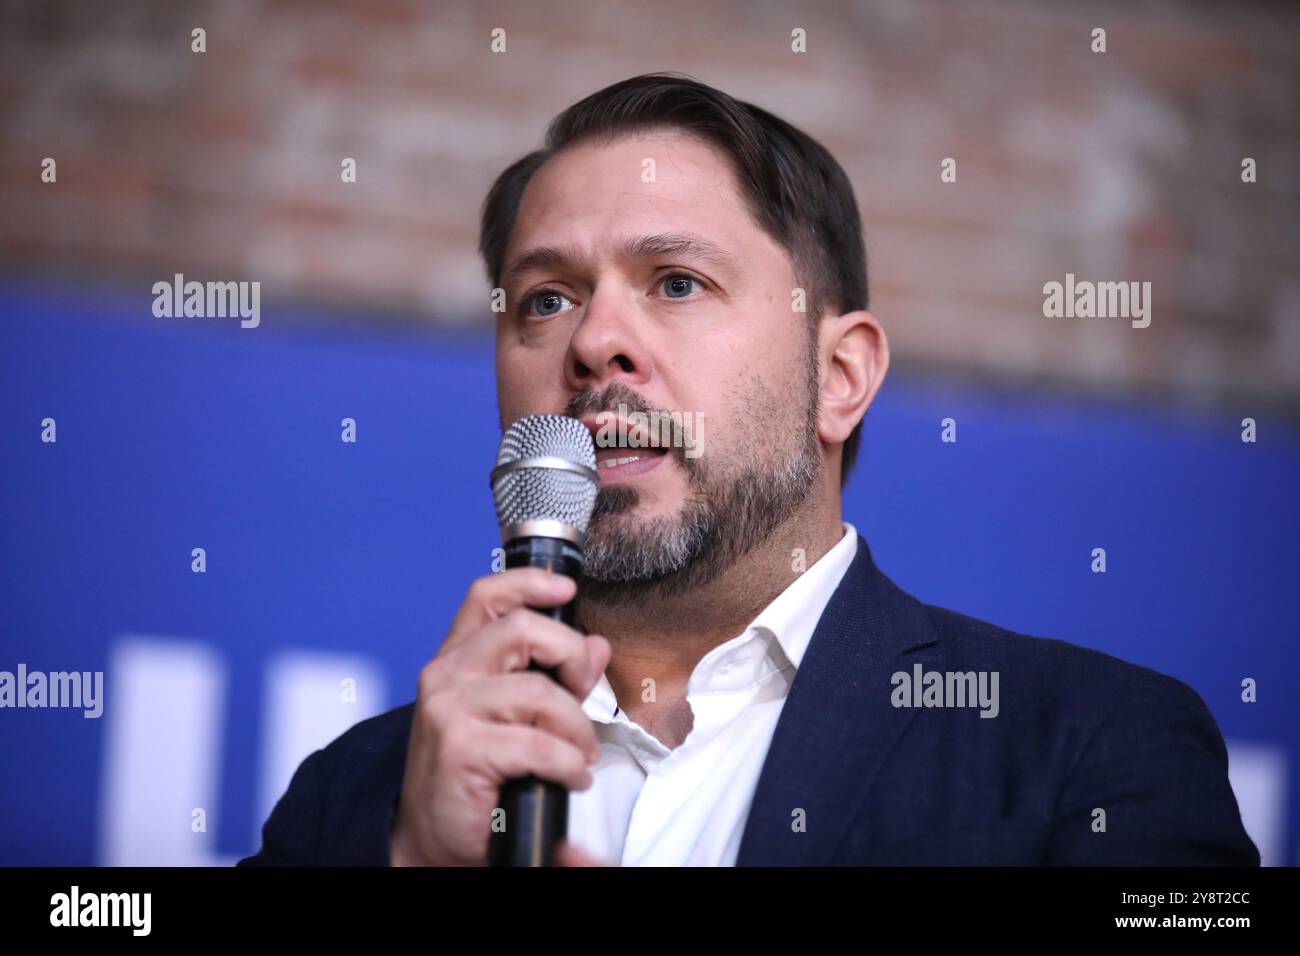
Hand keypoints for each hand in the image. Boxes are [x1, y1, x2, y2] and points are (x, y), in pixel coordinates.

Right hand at [389, 567, 610, 865]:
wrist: (432, 840)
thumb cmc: (474, 776)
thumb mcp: (515, 717)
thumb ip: (556, 677)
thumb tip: (597, 646)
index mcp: (457, 659)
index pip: (486, 597)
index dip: (529, 583)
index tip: (566, 589)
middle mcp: (446, 676)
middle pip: (523, 630)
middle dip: (571, 656)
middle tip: (582, 694)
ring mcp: (448, 710)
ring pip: (540, 692)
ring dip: (576, 729)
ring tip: (579, 754)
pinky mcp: (460, 748)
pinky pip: (539, 744)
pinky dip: (568, 764)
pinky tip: (569, 778)